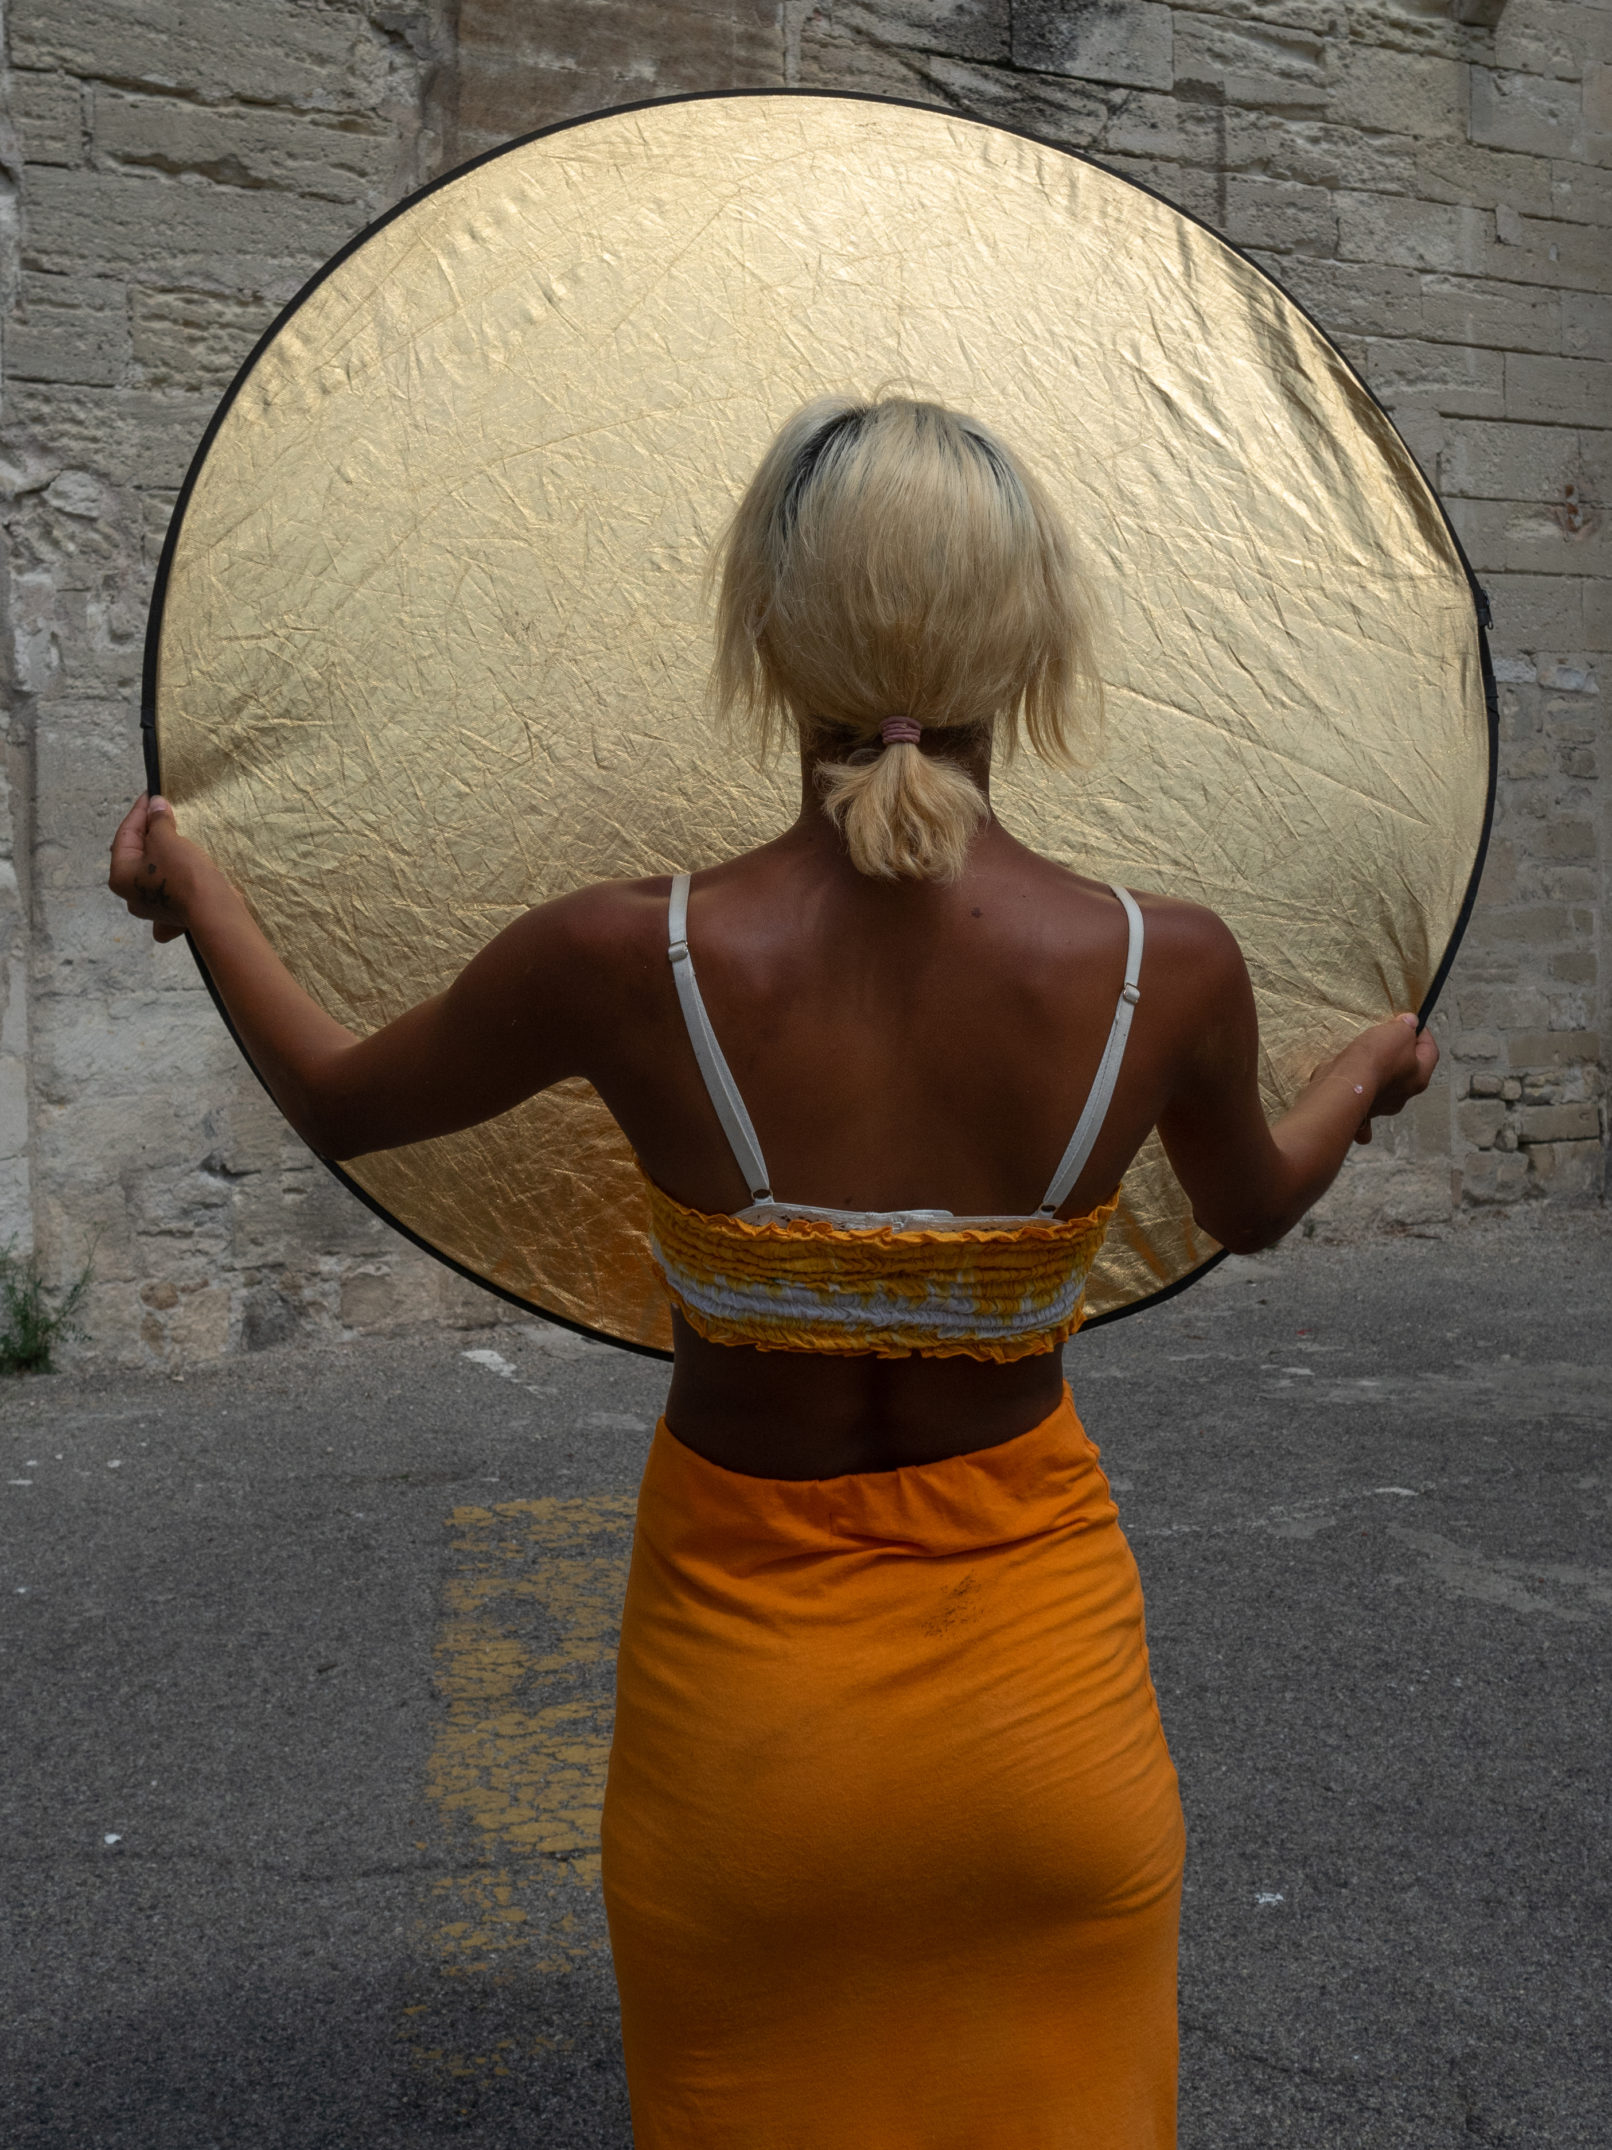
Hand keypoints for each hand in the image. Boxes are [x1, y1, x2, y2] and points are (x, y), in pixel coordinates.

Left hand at [108, 792, 207, 943]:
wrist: (213, 909)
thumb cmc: (183, 873)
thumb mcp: (166, 839)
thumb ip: (158, 819)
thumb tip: (155, 803)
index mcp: (120, 875)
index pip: (125, 834)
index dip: (139, 811)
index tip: (150, 794)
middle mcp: (130, 894)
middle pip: (137, 853)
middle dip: (150, 832)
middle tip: (162, 811)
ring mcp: (151, 906)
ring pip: (153, 870)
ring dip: (162, 851)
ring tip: (175, 832)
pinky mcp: (172, 911)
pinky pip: (169, 885)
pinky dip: (173, 870)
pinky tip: (181, 859)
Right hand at [1351, 1012, 1439, 1144]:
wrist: (1344, 1085)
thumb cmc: (1375, 1061)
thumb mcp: (1399, 1032)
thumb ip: (1407, 1026)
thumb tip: (1409, 1023)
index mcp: (1420, 1077)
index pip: (1430, 1050)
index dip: (1422, 1033)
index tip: (1410, 1023)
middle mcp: (1405, 1094)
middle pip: (1408, 1066)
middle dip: (1399, 1050)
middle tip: (1387, 1036)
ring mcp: (1383, 1102)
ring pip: (1386, 1077)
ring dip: (1379, 1065)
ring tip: (1366, 1050)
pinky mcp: (1361, 1104)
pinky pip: (1365, 1085)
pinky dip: (1361, 1074)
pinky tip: (1352, 1065)